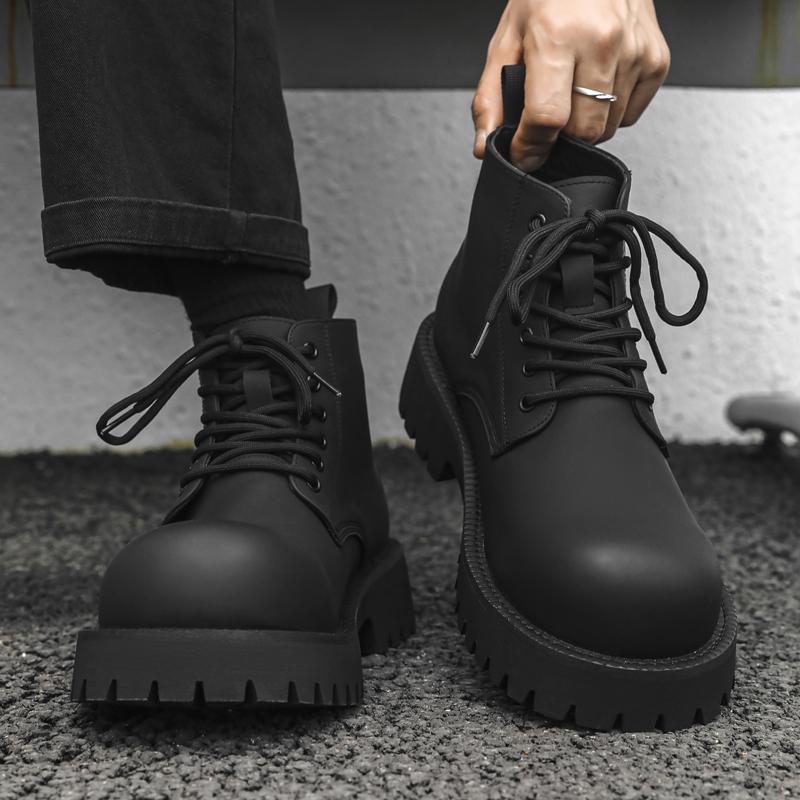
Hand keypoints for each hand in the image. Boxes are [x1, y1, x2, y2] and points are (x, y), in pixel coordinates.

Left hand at [472, 0, 669, 170]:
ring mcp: (635, 50)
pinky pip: (629, 115)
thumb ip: (490, 98)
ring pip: (607, 129)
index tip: (521, 153)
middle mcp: (602, 41)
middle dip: (558, 137)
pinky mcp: (657, 58)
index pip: (547, 117)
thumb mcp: (507, 38)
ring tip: (572, 92)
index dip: (530, 146)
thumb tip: (486, 145)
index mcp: (558, 35)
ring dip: (584, 125)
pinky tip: (598, 83)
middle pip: (581, 131)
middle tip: (547, 117)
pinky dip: (610, 113)